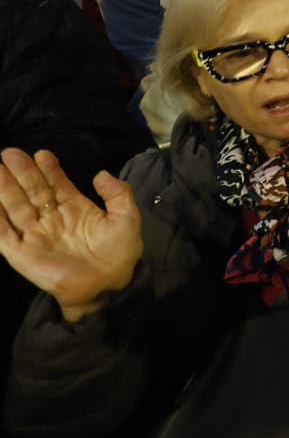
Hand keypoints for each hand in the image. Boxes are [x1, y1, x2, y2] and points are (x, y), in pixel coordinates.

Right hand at [0, 149, 141, 322]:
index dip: (49, 169)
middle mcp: (52, 219)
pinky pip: (4, 235)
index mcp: (74, 209)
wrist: (108, 285)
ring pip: (16, 207)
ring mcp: (36, 235)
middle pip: (33, 191)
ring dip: (6, 189)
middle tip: (11, 152)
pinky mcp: (23, 254)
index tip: (42, 153)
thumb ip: (117, 193)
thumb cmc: (119, 252)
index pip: (57, 184)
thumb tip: (101, 173)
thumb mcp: (126, 217)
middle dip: (23, 172)